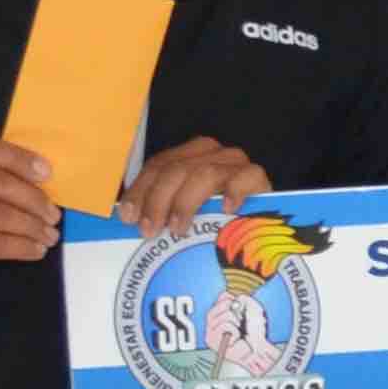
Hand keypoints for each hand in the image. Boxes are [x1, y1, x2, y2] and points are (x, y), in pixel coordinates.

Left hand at [120, 134, 269, 241]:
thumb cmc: (217, 225)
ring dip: (186, 202)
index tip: (128, 217)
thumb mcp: (183, 214)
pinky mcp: (257, 177)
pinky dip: (233, 190)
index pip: (158, 166)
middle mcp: (211, 154)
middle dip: (158, 200)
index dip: (141, 191)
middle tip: (149, 230)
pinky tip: (226, 209)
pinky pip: (245, 176)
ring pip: (204, 173)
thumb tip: (127, 219)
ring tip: (178, 228)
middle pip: (177, 169)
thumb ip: (160, 211)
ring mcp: (235, 164)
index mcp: (189, 157)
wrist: (261, 233)